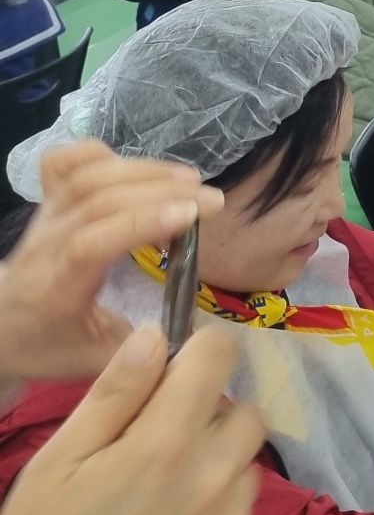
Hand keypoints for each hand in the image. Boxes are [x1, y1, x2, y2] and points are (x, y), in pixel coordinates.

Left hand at [0, 144, 222, 386]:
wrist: (1, 328)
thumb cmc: (51, 344)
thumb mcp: (97, 361)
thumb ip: (144, 351)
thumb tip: (199, 338)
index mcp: (54, 291)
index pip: (90, 245)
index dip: (142, 224)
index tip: (194, 218)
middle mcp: (45, 245)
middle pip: (97, 201)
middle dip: (161, 193)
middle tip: (213, 200)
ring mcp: (44, 218)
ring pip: (86, 176)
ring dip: (145, 171)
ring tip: (191, 180)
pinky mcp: (47, 201)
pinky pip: (63, 162)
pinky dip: (103, 153)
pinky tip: (139, 168)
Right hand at [0, 324, 263, 514]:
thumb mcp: (58, 462)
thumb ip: (115, 393)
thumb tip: (156, 335)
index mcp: (165, 445)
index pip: (219, 356)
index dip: (197, 352)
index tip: (175, 367)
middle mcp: (212, 479)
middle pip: (245, 410)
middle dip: (210, 412)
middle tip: (159, 438)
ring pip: (248, 460)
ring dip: (217, 460)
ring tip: (161, 488)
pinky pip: (242, 508)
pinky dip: (217, 506)